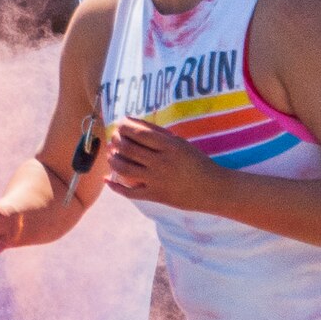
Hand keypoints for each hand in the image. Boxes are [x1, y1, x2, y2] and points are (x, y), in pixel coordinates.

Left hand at [105, 118, 228, 210]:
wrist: (213, 189)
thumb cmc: (197, 162)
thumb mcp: (181, 144)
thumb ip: (159, 134)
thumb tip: (133, 123)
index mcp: (170, 146)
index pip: (138, 133)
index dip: (124, 127)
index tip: (120, 124)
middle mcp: (161, 162)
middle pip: (127, 148)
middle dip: (116, 140)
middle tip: (114, 138)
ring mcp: (157, 180)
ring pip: (123, 168)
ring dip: (112, 159)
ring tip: (112, 154)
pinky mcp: (155, 196)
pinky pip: (129, 192)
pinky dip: (114, 186)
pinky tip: (107, 179)